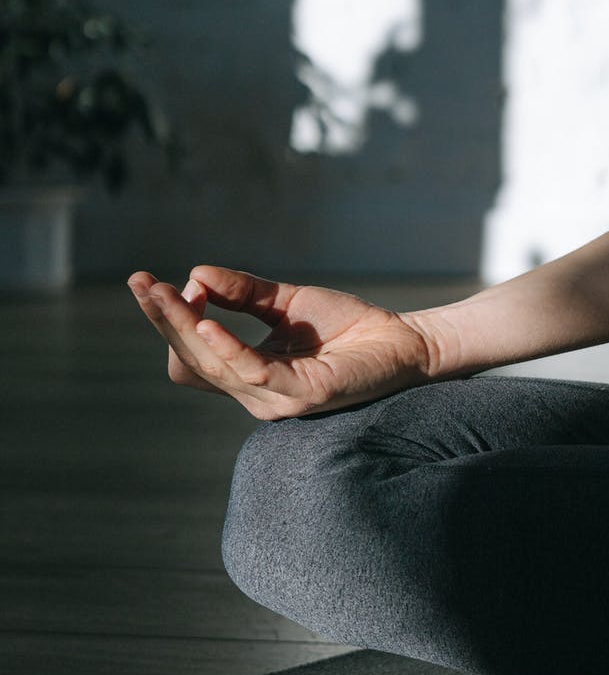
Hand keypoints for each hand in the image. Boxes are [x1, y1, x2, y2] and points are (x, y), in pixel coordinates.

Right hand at [127, 265, 440, 419]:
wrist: (404, 341)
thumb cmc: (348, 326)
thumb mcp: (286, 302)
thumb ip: (244, 293)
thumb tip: (196, 276)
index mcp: (248, 373)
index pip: (191, 356)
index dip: (171, 322)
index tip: (157, 284)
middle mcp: (255, 392)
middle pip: (191, 360)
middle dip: (164, 320)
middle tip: (139, 282)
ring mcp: (275, 398)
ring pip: (213, 365)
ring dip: (184, 327)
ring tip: (166, 293)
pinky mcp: (301, 395)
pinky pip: (251, 372)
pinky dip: (227, 347)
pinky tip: (208, 321)